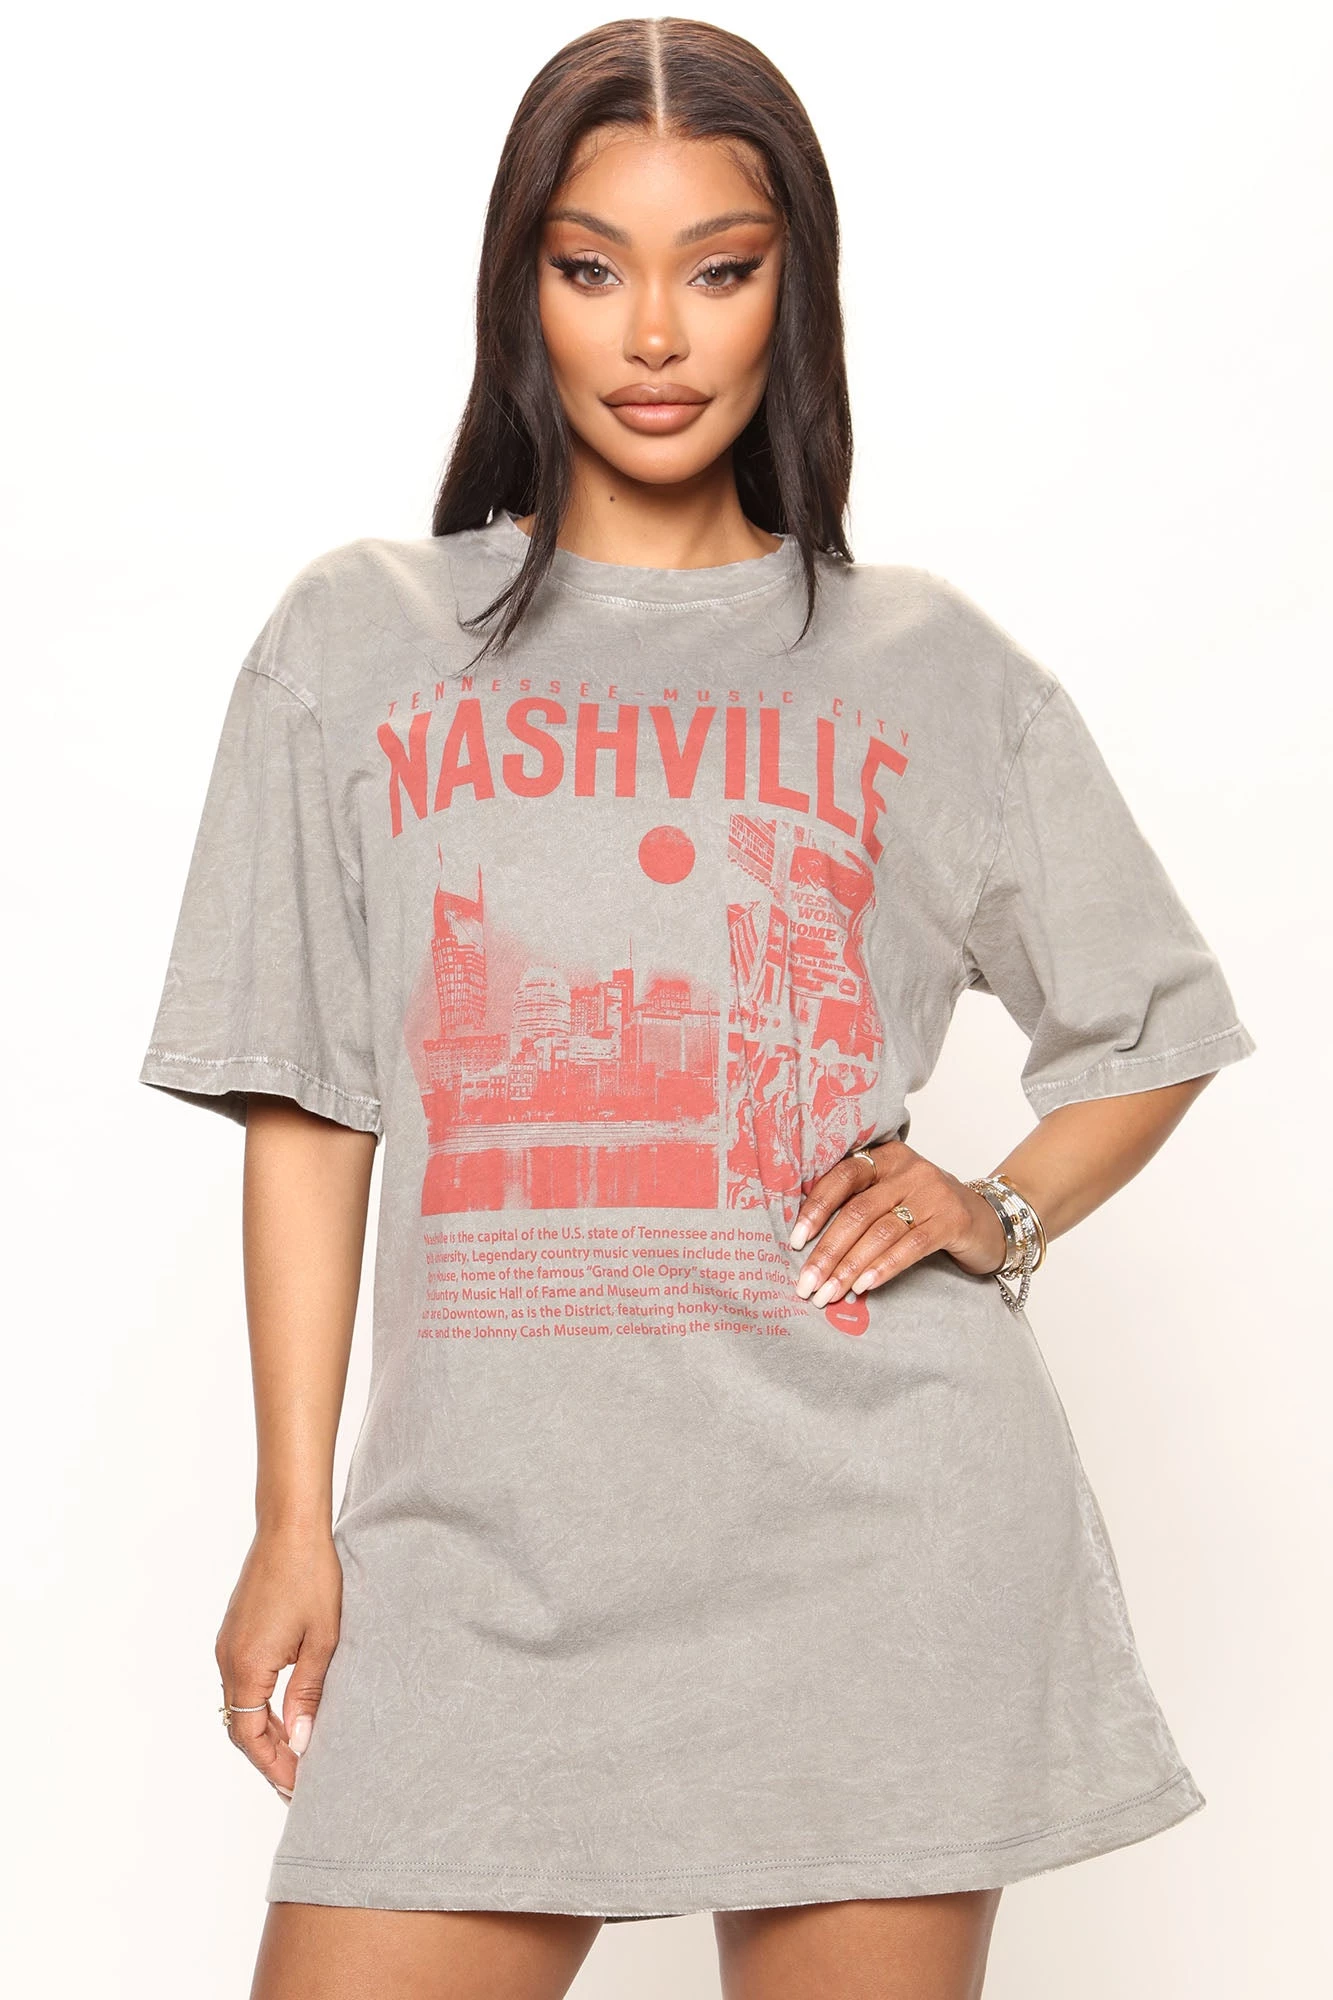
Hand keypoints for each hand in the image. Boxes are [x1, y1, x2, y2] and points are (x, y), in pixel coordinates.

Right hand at [215, 1524, 342, 1802]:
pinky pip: (242, 1682)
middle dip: (269, 1756)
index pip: (250, 1736)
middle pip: (240, 1726)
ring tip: (297, 1753)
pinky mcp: (235, 1631)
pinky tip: (285, 1713)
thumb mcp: (322, 1640)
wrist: (290, 1527)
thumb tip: (301, 1740)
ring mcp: (228, 1644)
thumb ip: (308, 1693)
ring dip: (263, 1732)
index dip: (274, 1766)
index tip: (298, 1788)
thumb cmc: (312, 1577)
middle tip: (299, 1781)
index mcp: (247, 1666)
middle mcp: (228, 1658)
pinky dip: (259, 1707)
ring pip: (239, 1706)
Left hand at [789, 1139, 1007, 1304]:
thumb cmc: (928, 1211)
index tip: (794, 1242)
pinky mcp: (953, 1220)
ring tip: (829, 1293)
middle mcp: (909, 1169)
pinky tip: (864, 1287)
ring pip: (881, 1232)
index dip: (815, 1209)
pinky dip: (883, 1267)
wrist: (989, 1220)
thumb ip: (858, 1205)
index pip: (842, 1177)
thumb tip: (806, 1243)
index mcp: (886, 1157)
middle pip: (857, 1211)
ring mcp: (933, 1192)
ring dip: (850, 1267)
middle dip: (828, 1252)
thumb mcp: (892, 1196)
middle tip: (806, 1284)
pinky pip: (911, 1246)